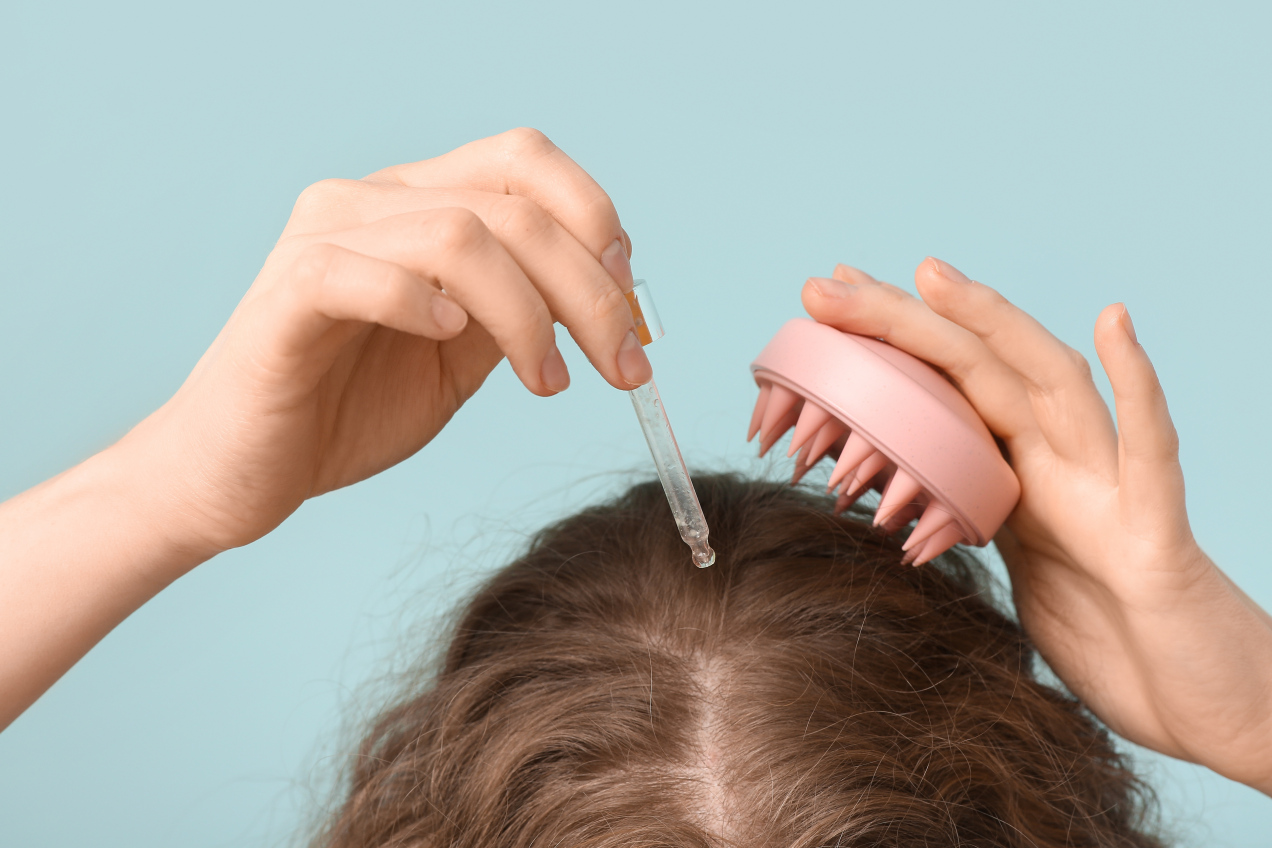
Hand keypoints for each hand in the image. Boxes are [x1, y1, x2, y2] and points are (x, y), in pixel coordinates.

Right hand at [118, 128, 650, 563]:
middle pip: (512, 202)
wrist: (246, 472)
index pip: (524, 161)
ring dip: (527, 313)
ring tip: (544, 381)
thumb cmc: (349, 409)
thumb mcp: (461, 357)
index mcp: (418, 202)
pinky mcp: (285, 294)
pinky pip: (362, 272)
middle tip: (623, 366)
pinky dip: (421, 303)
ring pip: (458, 233)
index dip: (595, 220)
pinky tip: (448, 339)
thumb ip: (518, 311)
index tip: (630, 303)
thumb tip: (609, 296)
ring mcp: (323, 238)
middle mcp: (371, 200)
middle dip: (591, 289)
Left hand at [802, 258, 1271, 792]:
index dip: (891, 343)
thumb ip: (980, 526)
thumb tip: (908, 511)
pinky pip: (1149, 451)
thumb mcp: (1021, 574)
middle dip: (906, 322)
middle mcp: (1063, 463)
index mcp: (1022, 473)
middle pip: (981, 371)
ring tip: (934, 278)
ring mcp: (1110, 488)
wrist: (1199, 703)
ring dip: (994, 327)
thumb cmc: (1117, 641)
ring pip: (1052, 385)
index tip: (826, 303)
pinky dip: (1135, 387)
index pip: (950, 389)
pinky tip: (1114, 325)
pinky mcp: (1156, 533)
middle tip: (830, 283)